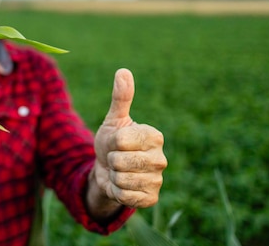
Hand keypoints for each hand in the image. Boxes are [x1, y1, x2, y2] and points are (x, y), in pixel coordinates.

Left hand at [92, 68, 166, 208]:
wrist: (108, 170)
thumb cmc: (112, 142)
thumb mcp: (113, 120)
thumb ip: (121, 97)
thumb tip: (123, 71)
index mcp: (155, 136)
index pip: (122, 140)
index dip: (112, 142)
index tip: (117, 142)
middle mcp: (161, 159)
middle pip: (121, 161)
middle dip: (111, 160)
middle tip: (116, 158)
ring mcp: (158, 180)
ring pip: (122, 180)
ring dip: (113, 177)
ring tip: (119, 171)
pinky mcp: (151, 199)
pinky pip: (125, 196)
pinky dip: (116, 192)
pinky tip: (121, 186)